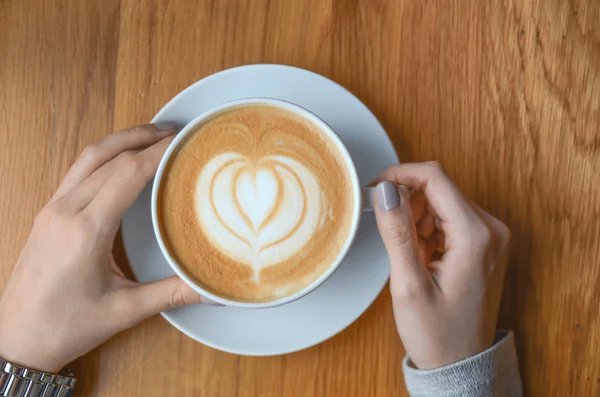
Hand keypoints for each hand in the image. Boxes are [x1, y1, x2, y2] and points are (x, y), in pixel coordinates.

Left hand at [0, 124, 204, 372]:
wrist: (15, 339)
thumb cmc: (66, 326)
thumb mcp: (125, 311)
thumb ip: (173, 293)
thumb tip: (214, 288)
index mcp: (86, 230)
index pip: (128, 174)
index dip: (158, 153)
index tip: (184, 143)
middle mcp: (65, 211)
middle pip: (109, 157)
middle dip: (144, 139)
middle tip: (177, 134)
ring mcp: (52, 209)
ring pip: (88, 157)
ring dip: (121, 141)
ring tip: (152, 135)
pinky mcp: (47, 213)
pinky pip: (77, 171)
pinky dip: (104, 155)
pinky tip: (121, 160)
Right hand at [373, 162, 510, 368]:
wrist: (461, 364)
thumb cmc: (438, 334)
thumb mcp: (409, 285)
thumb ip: (397, 233)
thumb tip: (385, 190)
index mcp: (476, 236)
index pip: (436, 178)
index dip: (400, 175)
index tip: (375, 188)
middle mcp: (490, 229)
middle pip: (440, 187)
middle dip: (407, 202)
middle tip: (391, 236)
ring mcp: (490, 236)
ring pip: (442, 201)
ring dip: (417, 218)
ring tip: (409, 254)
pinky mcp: (483, 244)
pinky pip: (449, 218)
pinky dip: (427, 229)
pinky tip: (421, 257)